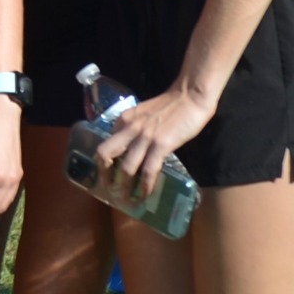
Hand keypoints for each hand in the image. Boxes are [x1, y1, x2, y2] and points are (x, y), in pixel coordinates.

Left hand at [94, 84, 215, 201]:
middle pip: (105, 154)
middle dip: (104, 174)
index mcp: (124, 120)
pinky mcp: (161, 144)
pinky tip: (145, 194)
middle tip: (109, 188)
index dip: (104, 161)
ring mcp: (144, 137)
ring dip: (125, 186)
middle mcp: (129, 128)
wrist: (190, 95)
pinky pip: (148, 170)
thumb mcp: (143, 114)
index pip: (106, 144)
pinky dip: (146, 185)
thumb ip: (134, 128)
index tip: (106, 174)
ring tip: (127, 198)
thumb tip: (130, 147)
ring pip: (126, 167)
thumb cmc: (171, 105)